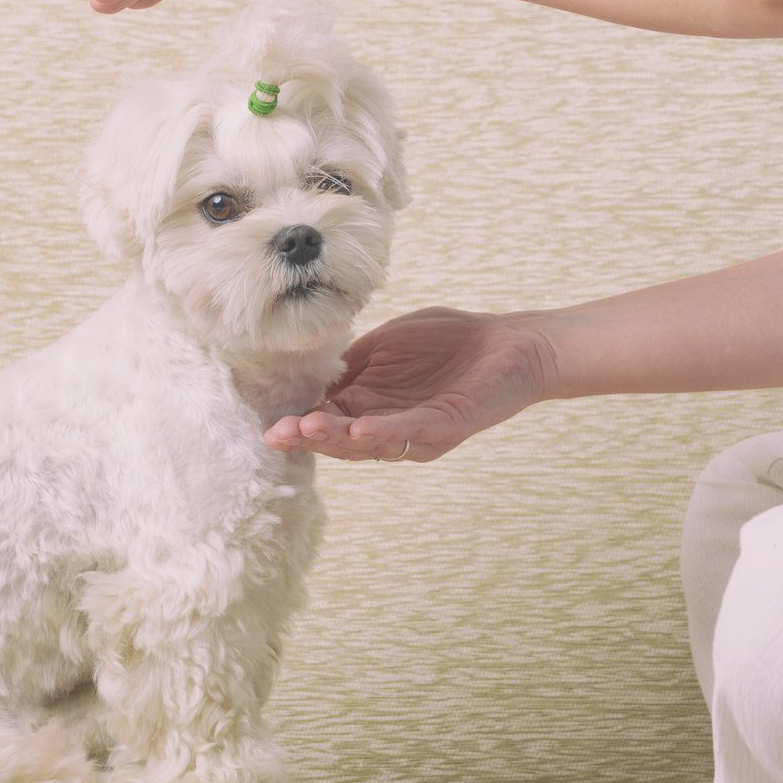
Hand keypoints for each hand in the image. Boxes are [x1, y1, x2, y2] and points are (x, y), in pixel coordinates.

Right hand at [264, 306, 559, 462]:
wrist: (511, 343)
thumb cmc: (450, 341)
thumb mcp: (387, 345)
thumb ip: (352, 361)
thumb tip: (311, 372)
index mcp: (372, 404)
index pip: (328, 420)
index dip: (300, 424)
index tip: (270, 426)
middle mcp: (390, 425)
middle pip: (342, 439)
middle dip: (308, 438)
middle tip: (278, 436)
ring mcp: (417, 430)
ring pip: (370, 441)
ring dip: (337, 438)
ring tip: (306, 430)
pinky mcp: (446, 425)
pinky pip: (410, 431)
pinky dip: (384, 430)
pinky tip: (359, 428)